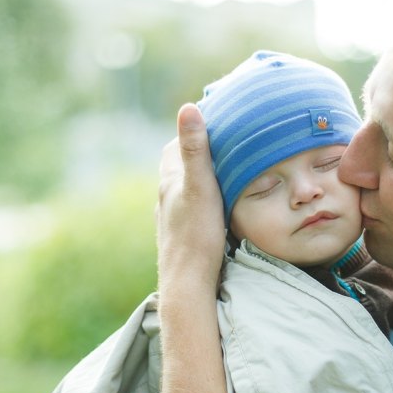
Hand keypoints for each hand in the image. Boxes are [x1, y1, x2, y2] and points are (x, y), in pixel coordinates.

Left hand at [157, 103, 224, 285]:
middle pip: (181, 168)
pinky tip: (219, 208)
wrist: (188, 284)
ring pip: (187, 191)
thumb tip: (189, 108)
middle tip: (225, 146)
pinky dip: (205, 201)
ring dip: (202, 181)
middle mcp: (166, 199)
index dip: (192, 133)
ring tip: (227, 173)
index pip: (175, 147)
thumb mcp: (201, 188)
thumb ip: (195, 150)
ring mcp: (173, 220)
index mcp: (169, 183)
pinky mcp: (182, 237)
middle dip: (199, 155)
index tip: (213, 122)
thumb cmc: (196, 236)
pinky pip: (193, 210)